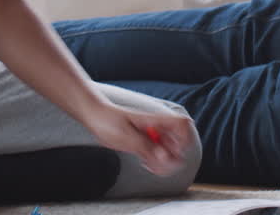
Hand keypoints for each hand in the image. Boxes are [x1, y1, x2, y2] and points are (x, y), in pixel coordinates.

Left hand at [81, 103, 195, 175]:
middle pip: (179, 142)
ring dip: (164, 162)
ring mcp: (151, 135)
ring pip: (170, 151)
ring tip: (149, 164)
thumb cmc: (108, 120)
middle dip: (173, 157)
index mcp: (155, 120)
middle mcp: (157, 127)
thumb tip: (164, 157)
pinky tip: (145, 163)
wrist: (95, 115)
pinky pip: (158, 155)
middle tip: (158, 163)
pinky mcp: (144, 143)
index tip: (174, 151)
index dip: (184, 139)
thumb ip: (146, 147)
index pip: (183, 124)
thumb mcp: (125, 136)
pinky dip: (156, 162)